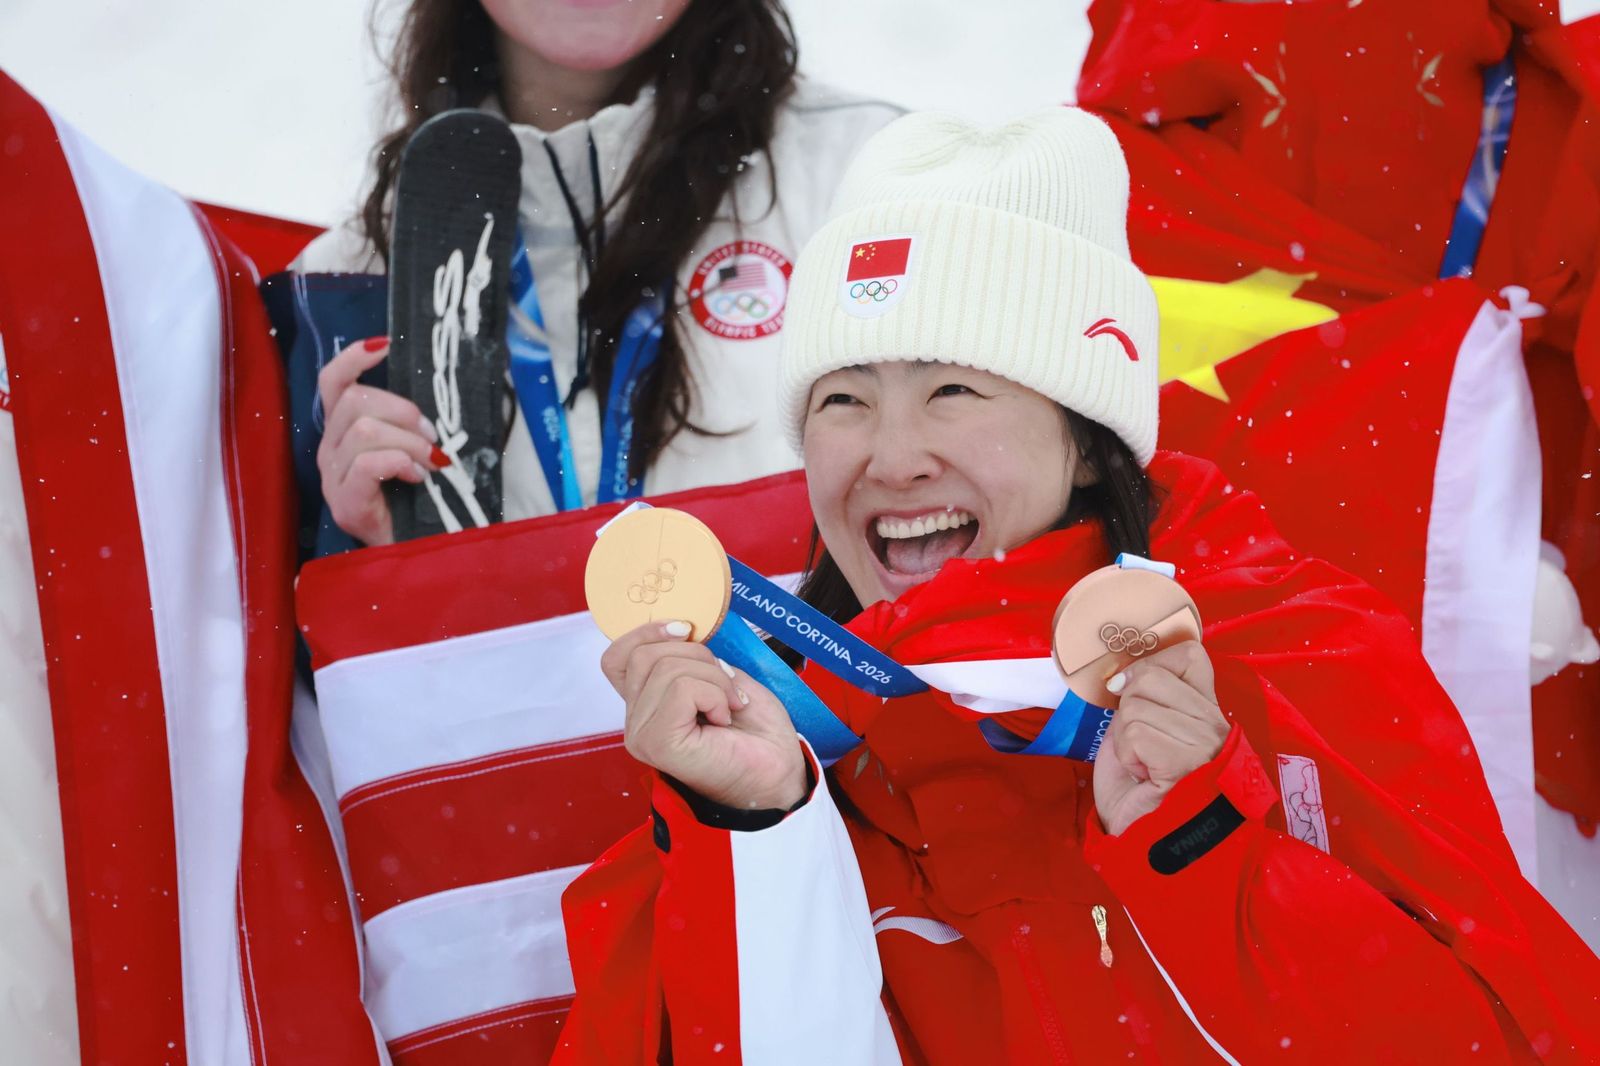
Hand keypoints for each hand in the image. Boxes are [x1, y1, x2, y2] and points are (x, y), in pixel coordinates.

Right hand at [315, 335, 445, 545]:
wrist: (415, 552)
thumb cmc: (416, 500)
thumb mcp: (411, 450)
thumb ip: (407, 424)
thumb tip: (430, 402)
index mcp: (341, 432)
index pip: (332, 382)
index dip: (354, 357)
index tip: (386, 345)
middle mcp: (328, 450)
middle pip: (355, 401)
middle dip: (402, 410)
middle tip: (431, 436)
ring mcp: (332, 478)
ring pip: (364, 429)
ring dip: (408, 440)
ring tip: (429, 461)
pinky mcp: (345, 503)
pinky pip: (367, 463)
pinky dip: (399, 462)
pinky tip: (417, 476)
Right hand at [601, 621, 807, 810]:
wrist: (780, 770)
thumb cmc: (756, 730)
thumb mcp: (721, 676)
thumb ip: (690, 657)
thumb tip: (679, 629)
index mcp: (646, 705)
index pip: (616, 658)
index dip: (645, 633)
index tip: (686, 630)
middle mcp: (636, 723)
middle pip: (645, 655)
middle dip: (698, 656)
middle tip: (728, 687)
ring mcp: (642, 736)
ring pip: (667, 669)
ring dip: (714, 679)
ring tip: (730, 706)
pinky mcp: (658, 744)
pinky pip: (682, 689)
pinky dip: (714, 695)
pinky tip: (724, 718)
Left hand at [1093, 640, 1228, 835]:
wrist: (1145, 848)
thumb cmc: (1140, 795)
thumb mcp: (1140, 733)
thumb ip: (1145, 700)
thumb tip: (1123, 675)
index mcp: (1209, 713)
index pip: (1189, 654)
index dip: (1150, 665)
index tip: (1131, 695)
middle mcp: (1217, 725)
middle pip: (1152, 677)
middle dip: (1127, 711)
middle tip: (1139, 748)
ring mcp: (1208, 744)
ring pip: (1138, 706)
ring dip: (1125, 740)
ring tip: (1143, 767)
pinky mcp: (1190, 762)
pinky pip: (1136, 732)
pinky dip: (1127, 755)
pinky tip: (1144, 776)